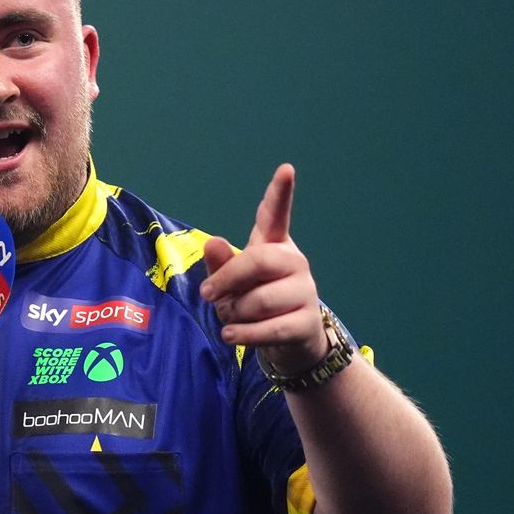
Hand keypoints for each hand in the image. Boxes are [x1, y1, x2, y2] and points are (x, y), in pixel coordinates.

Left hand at [200, 163, 329, 377]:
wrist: (289, 343)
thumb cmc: (254, 304)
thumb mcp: (231, 284)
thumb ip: (220, 265)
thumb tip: (213, 242)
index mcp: (274, 246)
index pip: (276, 216)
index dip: (280, 193)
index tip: (286, 169)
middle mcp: (294, 263)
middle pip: (259, 260)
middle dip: (227, 279)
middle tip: (207, 294)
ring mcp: (305, 292)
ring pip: (259, 301)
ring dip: (235, 314)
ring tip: (232, 320)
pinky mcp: (307, 322)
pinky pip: (269, 329)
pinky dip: (244, 335)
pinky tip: (231, 335)